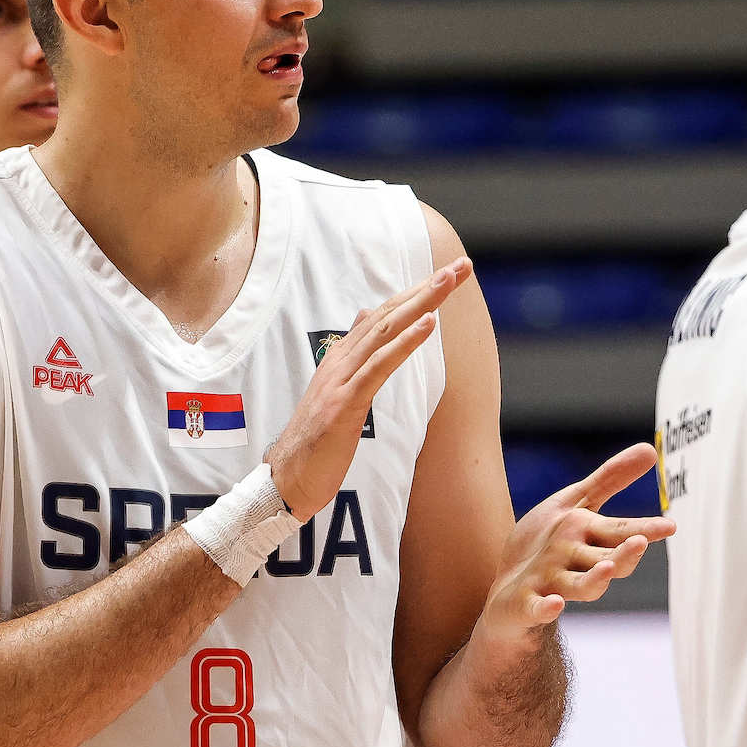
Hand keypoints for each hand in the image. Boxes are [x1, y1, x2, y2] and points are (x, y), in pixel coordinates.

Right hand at [266, 259, 471, 520]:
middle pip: (388, 313)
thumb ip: (354, 356)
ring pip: (385, 330)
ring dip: (421, 303)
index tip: (448, 277)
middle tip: (460, 266)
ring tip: (449, 281)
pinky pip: (379, 366)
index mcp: (340, 358)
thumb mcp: (337, 392)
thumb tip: (366, 317)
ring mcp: (341, 379)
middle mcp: (340, 360)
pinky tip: (428, 324)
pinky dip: (405, 342)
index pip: (383, 316)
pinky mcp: (345, 402)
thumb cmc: (314, 444)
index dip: (416, 294)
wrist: (285, 479)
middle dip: (427, 288)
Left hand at [479, 445, 674, 647]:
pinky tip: (554, 604)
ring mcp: (552, 585)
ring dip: (595, 580)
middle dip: (624, 555)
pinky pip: (537, 608)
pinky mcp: (526, 603)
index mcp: (589, 539)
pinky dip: (546, 609)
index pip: (621, 532)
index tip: (670, 526)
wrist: (506, 591)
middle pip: (607, 560)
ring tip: (608, 567)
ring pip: (580, 586)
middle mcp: (576, 564)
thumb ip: (610, 480)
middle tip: (640, 542)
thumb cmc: (545, 546)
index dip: (645, 530)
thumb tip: (650, 450)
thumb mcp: (575, 505)